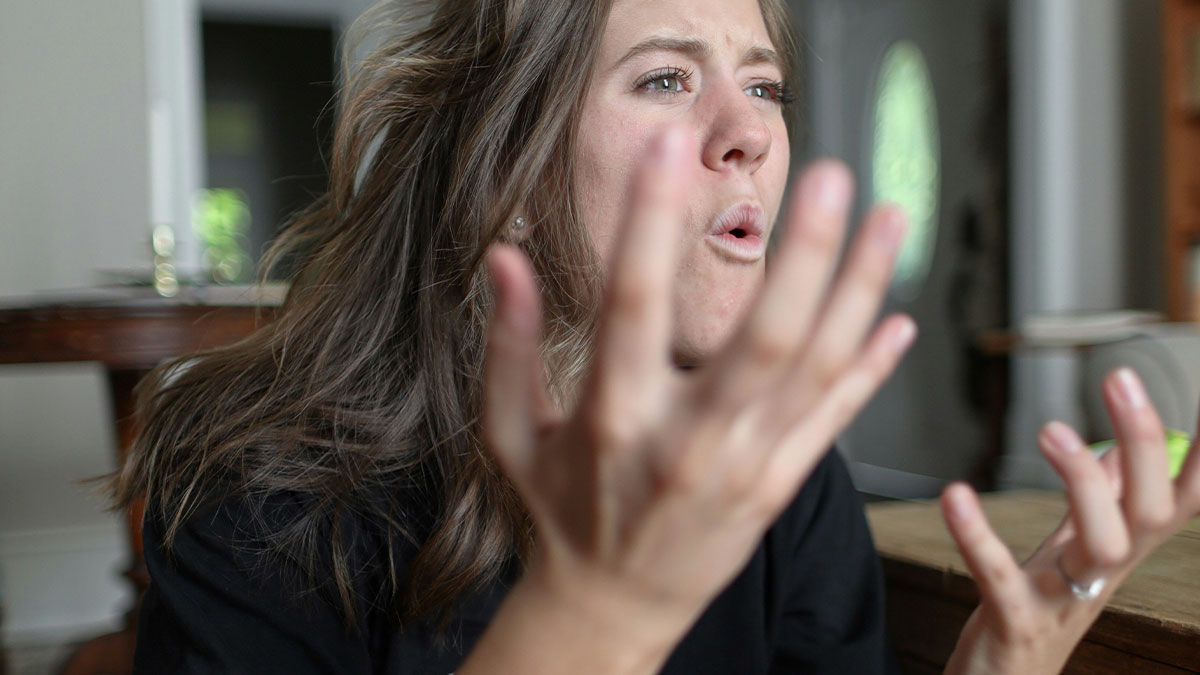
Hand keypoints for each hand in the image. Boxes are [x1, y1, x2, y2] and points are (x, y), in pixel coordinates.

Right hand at [474, 128, 914, 669]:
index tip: (665, 149)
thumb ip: (508, 344)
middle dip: (804, 256)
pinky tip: (899, 317)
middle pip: (761, 343)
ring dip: (859, 292)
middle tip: (832, 178)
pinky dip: (870, 368)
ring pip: (817, 372)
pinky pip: (833, 420)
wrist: (612, 607)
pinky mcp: (778, 486)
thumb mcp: (511, 433)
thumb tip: (504, 257)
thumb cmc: (560, 509)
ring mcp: (744, 467)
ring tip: (891, 219)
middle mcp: (688, 443)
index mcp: (613, 420)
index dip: (647, 224)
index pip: (631, 308)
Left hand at [941, 368, 1199, 674]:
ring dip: (1084, 484)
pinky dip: (980, 537)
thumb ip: (1095, 504)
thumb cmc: (1032, 614)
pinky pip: (1001, 578)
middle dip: (1147, 443)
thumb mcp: (1070, 555)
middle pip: (1152, 510)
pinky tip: (955, 494)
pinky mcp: (1015, 624)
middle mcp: (1103, 575)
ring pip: (1104, 545)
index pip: (1182, 497)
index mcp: (1118, 550)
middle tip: (1119, 377)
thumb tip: (1118, 447)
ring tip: (1050, 427)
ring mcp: (1064, 602)